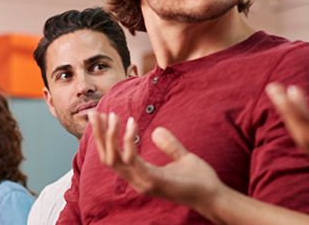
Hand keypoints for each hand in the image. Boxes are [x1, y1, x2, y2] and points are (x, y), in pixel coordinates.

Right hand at [87, 111, 225, 211]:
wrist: (213, 196)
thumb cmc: (199, 179)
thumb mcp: (181, 157)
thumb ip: (169, 145)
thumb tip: (156, 131)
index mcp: (140, 175)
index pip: (112, 157)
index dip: (104, 138)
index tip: (102, 117)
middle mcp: (137, 180)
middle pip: (106, 157)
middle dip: (99, 135)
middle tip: (95, 113)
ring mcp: (142, 182)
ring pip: (113, 159)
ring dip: (110, 136)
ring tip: (113, 115)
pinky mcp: (151, 181)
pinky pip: (131, 160)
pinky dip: (128, 140)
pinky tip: (132, 123)